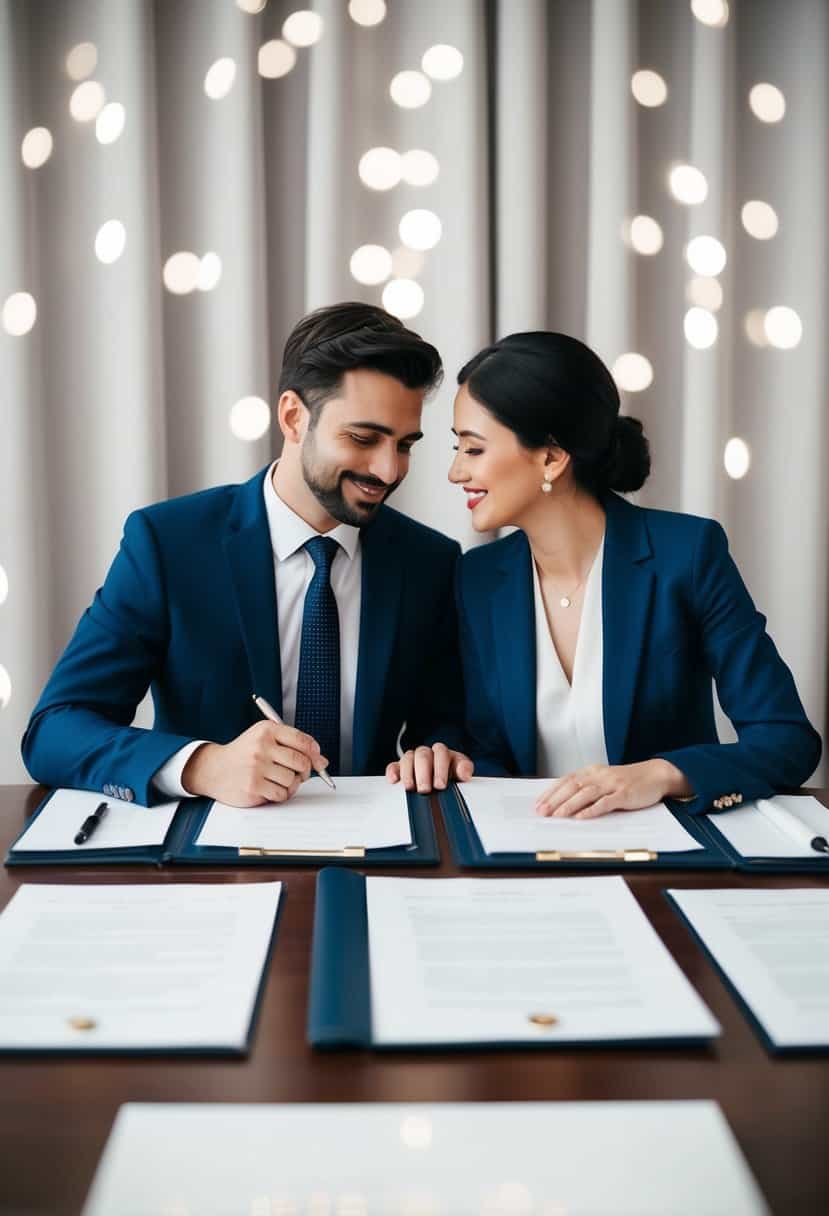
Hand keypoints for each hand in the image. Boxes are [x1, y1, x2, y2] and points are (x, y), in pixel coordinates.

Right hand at [182, 721, 324, 806]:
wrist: (214, 768)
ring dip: (291, 784)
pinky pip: (282, 794)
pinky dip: (281, 794)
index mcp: (267, 730)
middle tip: (300, 773)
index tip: (318, 760)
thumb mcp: (265, 740)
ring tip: (279, 780)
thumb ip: (293, 746)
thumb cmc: (245, 754)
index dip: (315, 752)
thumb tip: (322, 761)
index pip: (302, 740)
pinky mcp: (253, 786)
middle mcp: (261, 746)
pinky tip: (271, 788)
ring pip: (292, 780)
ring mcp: (256, 767)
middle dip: (306, 771)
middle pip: (301, 761)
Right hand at [386, 743, 474, 792]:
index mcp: (443, 753)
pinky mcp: (400, 768)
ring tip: (410, 788)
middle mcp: (427, 753)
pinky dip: (393, 772)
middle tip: (425, 789)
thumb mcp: (461, 773)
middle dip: (423, 773)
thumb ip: (465, 770)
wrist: (442, 784)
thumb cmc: (451, 777)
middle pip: (422, 755)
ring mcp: (412, 760)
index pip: (440, 752)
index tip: (440, 785)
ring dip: (408, 773)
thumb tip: (465, 773)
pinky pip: (393, 766)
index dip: (439, 768)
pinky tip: (394, 780)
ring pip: (407, 758)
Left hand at [534, 759, 691, 818]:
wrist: (656, 774)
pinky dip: (592, 810)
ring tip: (557, 816)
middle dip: (555, 800)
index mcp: (592, 771)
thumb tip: (564, 803)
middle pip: (573, 786)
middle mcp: (600, 775)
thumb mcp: (605, 780)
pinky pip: (606, 802)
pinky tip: (582, 817)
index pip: (566, 780)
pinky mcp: (624, 794)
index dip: (551, 792)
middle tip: (542, 812)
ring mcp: (612, 784)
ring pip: (586, 793)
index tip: (538, 804)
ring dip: (570, 805)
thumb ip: (587, 788)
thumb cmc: (628, 781)